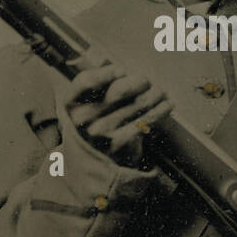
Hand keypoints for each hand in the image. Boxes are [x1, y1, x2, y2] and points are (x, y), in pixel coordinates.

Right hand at [62, 50, 172, 167]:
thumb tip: (126, 72)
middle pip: (118, 90)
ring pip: (137, 103)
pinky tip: (167, 104)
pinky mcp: (119, 145)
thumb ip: (96, 88)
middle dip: (139, 81)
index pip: (85, 82)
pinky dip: (160, 110)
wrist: (89, 166)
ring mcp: (101, 133)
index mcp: (70, 105)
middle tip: (148, 80)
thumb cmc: (90, 128)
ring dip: (155, 94)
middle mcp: (82, 119)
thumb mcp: (81, 108)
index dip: (106, 73)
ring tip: (162, 91)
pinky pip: (146, 120)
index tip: (122, 69)